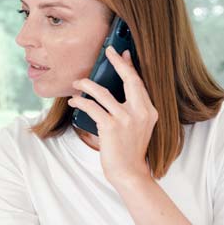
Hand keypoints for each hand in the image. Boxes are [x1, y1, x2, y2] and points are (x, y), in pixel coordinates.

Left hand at [67, 47, 157, 187]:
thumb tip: (114, 90)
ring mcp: (126, 119)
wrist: (129, 173)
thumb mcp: (138, 127)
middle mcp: (140, 112)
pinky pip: (92, 107)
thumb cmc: (129, 151)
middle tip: (107, 51)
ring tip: (77, 83)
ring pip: (103, 92)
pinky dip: (80, 102)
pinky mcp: (111, 127)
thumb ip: (132, 109)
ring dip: (87, 85)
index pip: (139, 82)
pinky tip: (74, 101)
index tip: (122, 53)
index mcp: (149, 111)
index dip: (129, 66)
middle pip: (129, 79)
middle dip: (117, 62)